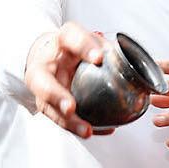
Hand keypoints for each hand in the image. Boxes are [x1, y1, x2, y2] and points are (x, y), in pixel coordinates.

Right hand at [22, 23, 106, 138]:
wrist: (48, 56)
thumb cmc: (70, 48)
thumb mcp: (87, 38)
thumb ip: (104, 46)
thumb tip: (125, 57)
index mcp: (59, 42)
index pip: (69, 37)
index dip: (83, 47)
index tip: (99, 58)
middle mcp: (44, 66)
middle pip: (44, 83)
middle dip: (57, 97)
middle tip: (71, 108)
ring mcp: (43, 89)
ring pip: (50, 108)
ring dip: (68, 121)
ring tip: (86, 130)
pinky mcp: (47, 105)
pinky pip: (60, 119)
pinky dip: (76, 127)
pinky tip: (95, 131)